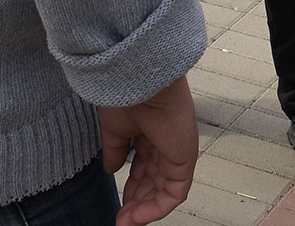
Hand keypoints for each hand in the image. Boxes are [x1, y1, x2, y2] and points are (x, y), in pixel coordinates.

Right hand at [100, 75, 197, 225]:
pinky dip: (156, 209)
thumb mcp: (114, 128)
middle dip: (136, 201)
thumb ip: (114, 151)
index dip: (131, 185)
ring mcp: (177, 151)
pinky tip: (137, 217)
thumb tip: (111, 170)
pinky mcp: (184, 160)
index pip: (144, 166)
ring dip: (144, 210)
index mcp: (151, 130)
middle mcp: (167, 142)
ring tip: (125, 222)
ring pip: (162, 190)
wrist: (138, 82)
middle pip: (153, 181)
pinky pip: (174, 193)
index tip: (118, 199)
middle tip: (121, 218)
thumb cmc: (126, 93)